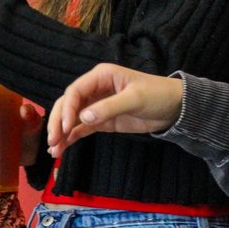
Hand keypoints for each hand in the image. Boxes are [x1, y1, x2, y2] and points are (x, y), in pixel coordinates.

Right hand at [46, 63, 182, 157]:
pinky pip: (79, 129)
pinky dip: (70, 138)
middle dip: (58, 123)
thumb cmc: (158, 95)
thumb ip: (109, 108)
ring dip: (61, 133)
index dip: (67, 109)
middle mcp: (93, 90)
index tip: (64, 127)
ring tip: (54, 150)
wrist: (176, 108)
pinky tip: (61, 149)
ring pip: (70, 119)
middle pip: (67, 105)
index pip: (75, 92)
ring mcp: (95, 106)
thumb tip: (83, 119)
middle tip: (53, 141)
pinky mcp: (99, 121)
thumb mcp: (135, 99)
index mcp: (100, 77)